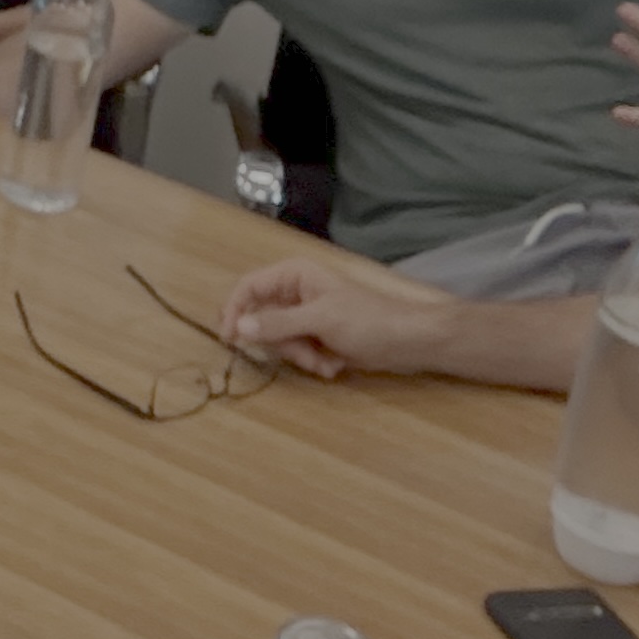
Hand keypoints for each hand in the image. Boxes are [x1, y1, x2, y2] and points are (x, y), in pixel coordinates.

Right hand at [221, 258, 446, 379]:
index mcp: (294, 275)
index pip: (249, 288)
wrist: (410, 342)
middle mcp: (296, 292)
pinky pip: (299, 351)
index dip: (234, 311)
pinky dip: (314, 361)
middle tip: (303, 353)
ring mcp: (308, 316)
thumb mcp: (320, 321)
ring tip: (328, 361)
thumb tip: (237, 327)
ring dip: (303, 357)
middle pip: (263, 320)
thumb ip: (277, 323)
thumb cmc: (368, 321)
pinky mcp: (319, 336)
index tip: (229, 340)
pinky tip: (337, 363)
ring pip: (281, 341)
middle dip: (284, 344)